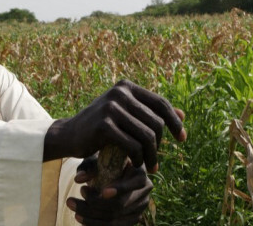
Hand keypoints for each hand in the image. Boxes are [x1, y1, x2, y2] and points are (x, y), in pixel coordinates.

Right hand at [43, 80, 185, 171]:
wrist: (69, 135)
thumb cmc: (100, 127)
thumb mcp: (125, 114)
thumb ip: (149, 113)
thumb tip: (182, 114)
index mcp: (126, 87)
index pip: (161, 103)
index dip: (175, 122)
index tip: (182, 139)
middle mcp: (119, 93)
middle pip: (156, 122)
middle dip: (159, 145)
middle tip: (155, 160)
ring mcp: (111, 108)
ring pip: (147, 135)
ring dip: (151, 155)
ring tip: (149, 166)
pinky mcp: (104, 125)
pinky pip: (133, 145)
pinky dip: (138, 158)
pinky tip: (135, 164)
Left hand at [66, 157, 152, 224]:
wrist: (112, 172)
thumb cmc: (105, 163)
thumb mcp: (97, 160)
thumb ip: (88, 167)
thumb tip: (79, 179)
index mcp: (140, 173)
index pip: (135, 184)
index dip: (120, 189)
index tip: (103, 192)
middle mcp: (144, 192)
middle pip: (120, 205)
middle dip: (94, 204)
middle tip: (71, 198)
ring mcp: (139, 208)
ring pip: (114, 219)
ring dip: (90, 216)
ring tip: (71, 205)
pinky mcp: (131, 219)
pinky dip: (95, 224)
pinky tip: (80, 218)